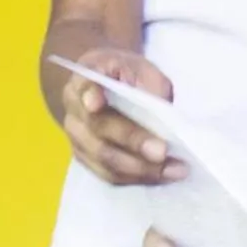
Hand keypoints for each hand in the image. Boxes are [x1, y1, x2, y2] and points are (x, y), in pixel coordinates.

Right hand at [60, 48, 184, 185]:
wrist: (107, 87)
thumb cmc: (127, 76)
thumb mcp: (143, 69)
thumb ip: (151, 88)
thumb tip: (165, 120)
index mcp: (85, 77)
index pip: (84, 85)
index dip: (90, 94)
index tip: (96, 103)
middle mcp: (73, 109)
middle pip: (97, 128)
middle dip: (132, 141)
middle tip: (162, 151)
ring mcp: (76, 138)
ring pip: (103, 158)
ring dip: (140, 167)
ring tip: (173, 169)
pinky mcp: (85, 160)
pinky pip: (109, 175)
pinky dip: (137, 177)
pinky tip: (162, 175)